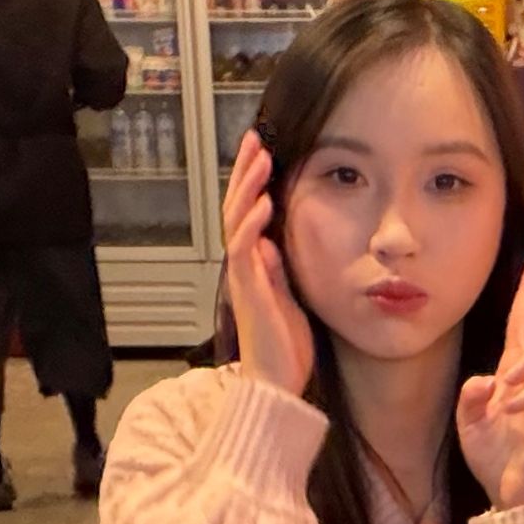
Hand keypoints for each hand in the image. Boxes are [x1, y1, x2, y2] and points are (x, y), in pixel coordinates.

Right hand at [219, 134, 312, 398]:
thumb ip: (277, 271)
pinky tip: (264, 203)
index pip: (247, 214)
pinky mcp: (250, 292)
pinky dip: (253, 225)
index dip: (252, 182)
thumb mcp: (287, 299)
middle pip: (236, 208)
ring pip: (237, 222)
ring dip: (248, 188)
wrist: (276, 385)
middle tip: (255, 138)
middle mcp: (243, 267)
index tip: (263, 150)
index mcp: (253, 266)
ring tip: (260, 157)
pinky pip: (245, 251)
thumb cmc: (284, 348)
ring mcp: (244, 278)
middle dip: (245, 172)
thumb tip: (271, 242)